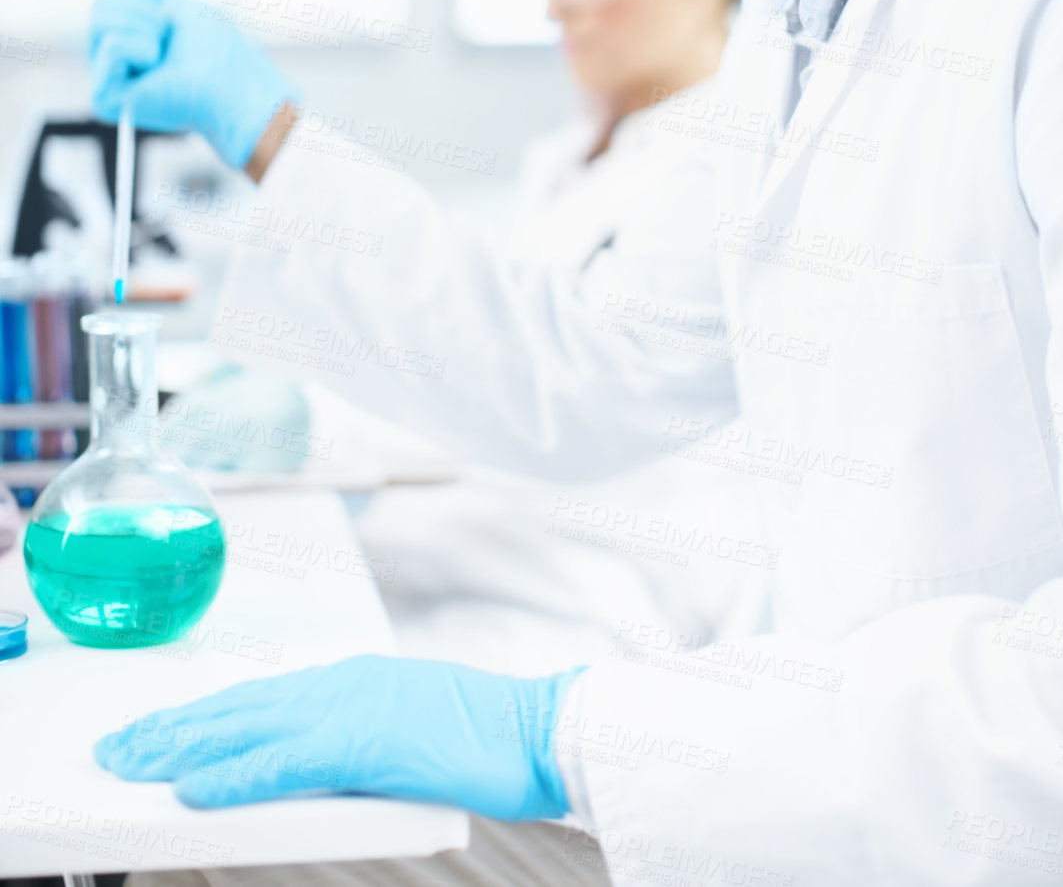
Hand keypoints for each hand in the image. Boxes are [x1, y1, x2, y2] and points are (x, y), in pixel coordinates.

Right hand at [89, 0, 299, 170]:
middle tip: (166, 35)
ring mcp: (108, 81)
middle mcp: (115, 62)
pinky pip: (112, 46)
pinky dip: (144, 49)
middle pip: (100, 6)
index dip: (145, 0)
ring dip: (145, 27)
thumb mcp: (184, 11)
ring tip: (163, 54)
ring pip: (100, 21)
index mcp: (131, 40)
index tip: (171, 21)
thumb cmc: (218, 52)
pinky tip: (157, 69)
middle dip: (141, 10)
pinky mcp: (106, 100)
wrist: (231, 87)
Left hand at [94, 655, 582, 817]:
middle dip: (172, 728)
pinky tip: (194, 787)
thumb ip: (350, 746)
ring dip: (182, 747)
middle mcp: (341, 683)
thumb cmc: (484, 738)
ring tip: (133, 763)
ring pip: (244, 727)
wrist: (537, 728)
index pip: (257, 699)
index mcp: (351, 681)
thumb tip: (306, 769)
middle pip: (237, 706)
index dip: (201, 717)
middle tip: (119, 746)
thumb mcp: (402, 737)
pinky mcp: (361, 740)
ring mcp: (350, 707)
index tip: (157, 732)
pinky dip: (232, 774)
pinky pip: (281, 761)